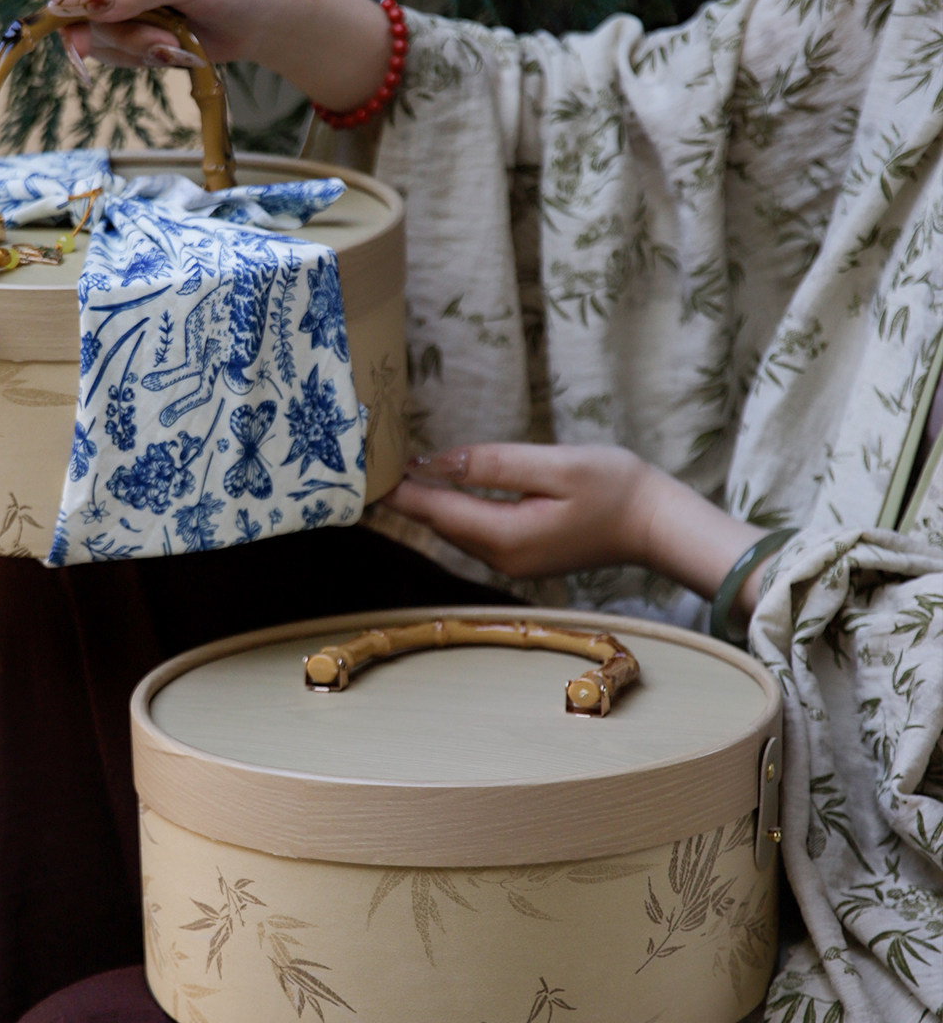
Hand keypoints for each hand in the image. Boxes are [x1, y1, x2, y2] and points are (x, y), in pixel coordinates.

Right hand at [49, 0, 390, 108]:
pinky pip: (116, 53)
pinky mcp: (135, 26)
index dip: (67, 3)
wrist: (269, 18)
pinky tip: (174, 51)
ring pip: (97, 36)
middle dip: (117, 35)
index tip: (75, 40)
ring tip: (176, 46)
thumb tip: (84, 3)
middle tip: (159, 46)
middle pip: (80, 9)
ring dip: (134, 49)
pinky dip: (142, 59)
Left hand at [384, 444, 662, 580]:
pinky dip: (451, 507)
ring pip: (454, 527)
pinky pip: (473, 529)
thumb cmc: (617, 488)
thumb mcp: (554, 466)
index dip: (397, 490)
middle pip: (438, 522)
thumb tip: (434, 463)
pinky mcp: (520, 554)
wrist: (659, 525)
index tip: (363, 472)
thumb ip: (491, 465)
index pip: (434, 511)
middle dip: (405, 493)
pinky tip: (438, 484)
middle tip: (369, 462)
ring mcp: (510, 561)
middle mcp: (500, 558)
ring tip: (393, 468)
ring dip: (426, 500)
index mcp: (505, 537)